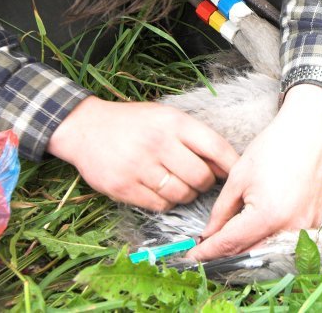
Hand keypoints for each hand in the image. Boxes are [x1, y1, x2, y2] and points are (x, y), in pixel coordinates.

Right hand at [47, 96, 239, 210]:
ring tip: (178, 185)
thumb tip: (224, 164)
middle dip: (206, 183)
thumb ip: (193, 137)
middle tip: (199, 180)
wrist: (85, 128)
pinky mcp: (123, 187)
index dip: (230, 164)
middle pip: (201, 177)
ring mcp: (139, 166)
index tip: (236, 174)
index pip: (215, 147)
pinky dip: (166, 202)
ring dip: (186, 195)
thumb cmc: (132, 123)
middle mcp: (158, 143)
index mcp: (173, 122)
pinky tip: (160, 190)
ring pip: (181, 194)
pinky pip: (159, 205)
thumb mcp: (165, 117)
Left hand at [186, 83, 321, 260]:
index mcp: (267, 216)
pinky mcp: (313, 224)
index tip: (192, 255)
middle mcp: (289, 228)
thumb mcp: (239, 178)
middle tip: (205, 247)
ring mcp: (305, 228)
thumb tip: (209, 233)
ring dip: (245, 250)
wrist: (308, 133)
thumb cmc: (276, 147)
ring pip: (267, 252)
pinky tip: (253, 232)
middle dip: (225, 253)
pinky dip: (266, 242)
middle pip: (248, 253)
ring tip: (227, 239)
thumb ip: (221, 211)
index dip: (207, 251)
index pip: (230, 244)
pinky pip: (284, 242)